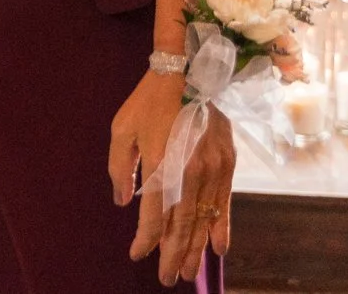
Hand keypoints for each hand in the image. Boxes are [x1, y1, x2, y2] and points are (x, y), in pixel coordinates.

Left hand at [111, 68, 233, 283]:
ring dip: (195, 248)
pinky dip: (221, 227)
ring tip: (187, 271)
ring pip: (203, 218)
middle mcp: (190, 172)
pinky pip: (225, 204)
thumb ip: (120, 168)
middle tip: (165, 277)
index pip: (153, 213)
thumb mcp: (122, 129)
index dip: (145, 237)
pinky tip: (218, 249)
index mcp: (160, 163)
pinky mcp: (227, 165)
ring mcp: (213, 169)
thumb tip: (124, 203)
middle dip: (172, 253)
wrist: (188, 73)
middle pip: (181, 223)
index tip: (136, 254)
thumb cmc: (147, 101)